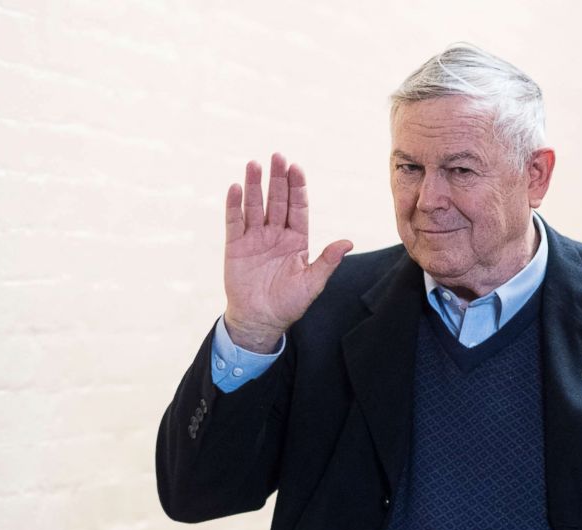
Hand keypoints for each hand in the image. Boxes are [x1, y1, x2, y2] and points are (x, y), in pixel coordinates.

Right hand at [223, 154, 352, 352]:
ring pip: (255, 206)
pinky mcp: (235, 246)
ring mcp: (255, 238)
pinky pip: (234, 221)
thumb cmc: (289, 303)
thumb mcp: (312, 283)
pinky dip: (234, 205)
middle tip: (277, 156)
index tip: (296, 168)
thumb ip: (327, 261)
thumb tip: (348, 242)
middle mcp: (276, 234)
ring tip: (254, 164)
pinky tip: (236, 187)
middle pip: (277, 200)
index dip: (297, 188)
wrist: (260, 320)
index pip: (298, 208)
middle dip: (277, 179)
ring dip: (254, 185)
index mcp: (297, 240)